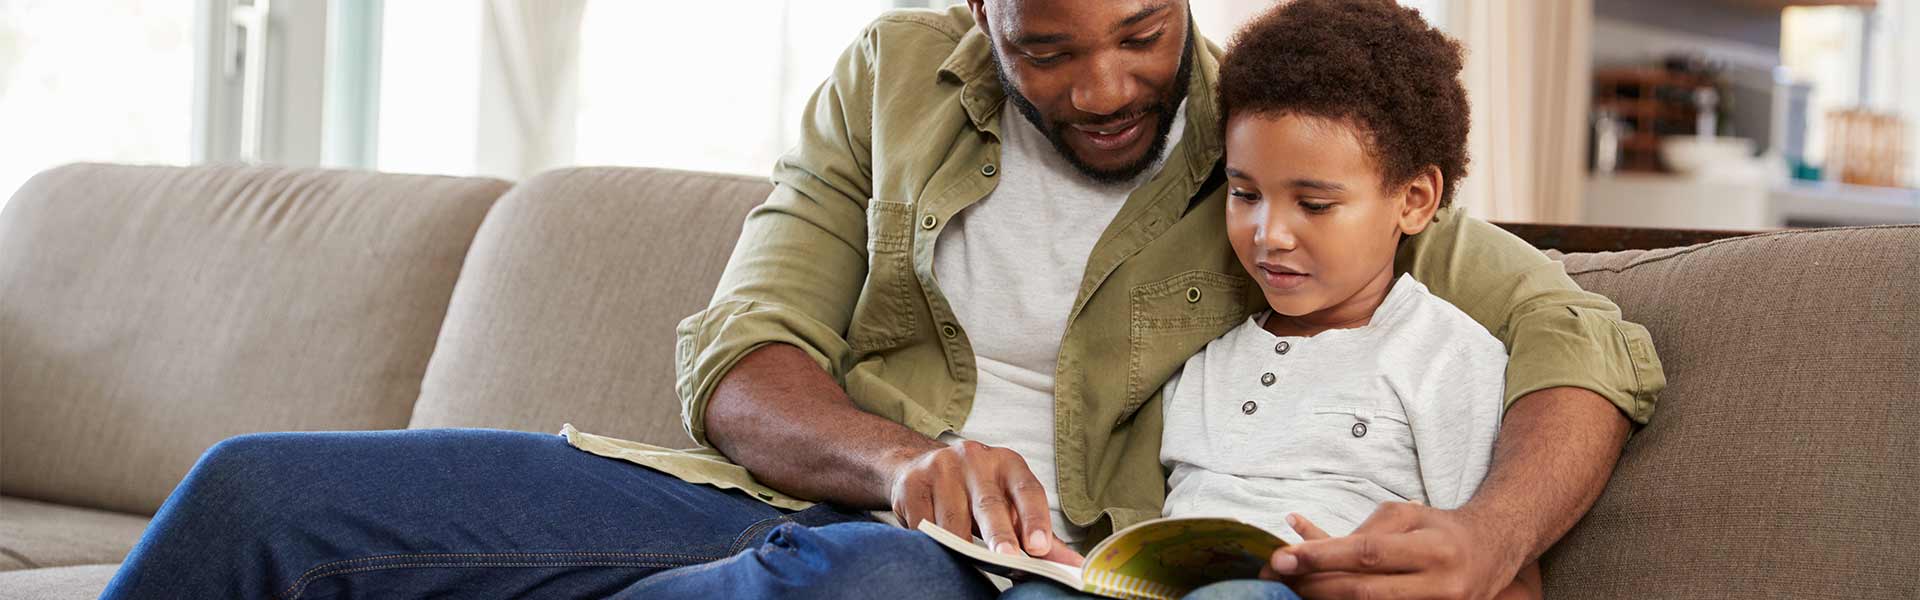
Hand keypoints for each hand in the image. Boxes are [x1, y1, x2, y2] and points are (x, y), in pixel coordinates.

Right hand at [886, 441, 1081, 565]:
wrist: (920, 465)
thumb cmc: (977, 490)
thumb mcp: (1009, 502)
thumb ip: (1038, 532)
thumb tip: (1073, 565)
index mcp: (1008, 463)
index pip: (1027, 491)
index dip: (1035, 519)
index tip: (1040, 547)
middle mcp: (975, 459)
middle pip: (989, 504)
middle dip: (999, 534)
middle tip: (1008, 559)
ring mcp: (940, 469)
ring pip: (952, 520)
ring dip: (960, 547)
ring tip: (968, 563)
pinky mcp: (911, 484)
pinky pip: (923, 524)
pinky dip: (931, 543)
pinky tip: (936, 550)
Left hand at [1266, 503, 1523, 599]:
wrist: (1492, 551)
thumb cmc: (1440, 529)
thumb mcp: (1407, 515)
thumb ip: (1364, 530)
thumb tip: (1309, 541)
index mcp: (1432, 549)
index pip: (1368, 553)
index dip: (1323, 556)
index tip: (1286, 557)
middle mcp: (1438, 585)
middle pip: (1362, 591)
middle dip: (1314, 584)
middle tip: (1277, 575)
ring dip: (1325, 599)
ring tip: (1292, 588)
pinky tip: (1323, 594)